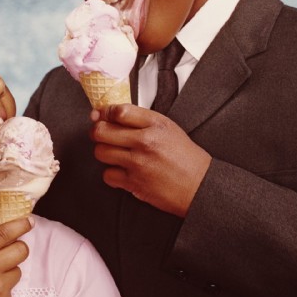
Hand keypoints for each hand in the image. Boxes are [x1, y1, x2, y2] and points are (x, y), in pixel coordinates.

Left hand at [90, 104, 211, 216]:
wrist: (200, 186)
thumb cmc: (185, 156)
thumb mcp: (168, 128)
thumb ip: (140, 119)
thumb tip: (109, 113)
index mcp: (155, 124)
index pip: (119, 111)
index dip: (106, 112)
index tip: (103, 116)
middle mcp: (145, 141)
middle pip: (102, 131)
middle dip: (97, 131)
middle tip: (101, 134)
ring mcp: (138, 163)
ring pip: (101, 152)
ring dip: (104, 152)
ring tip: (115, 152)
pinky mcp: (134, 183)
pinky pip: (107, 175)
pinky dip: (111, 173)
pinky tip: (122, 170)